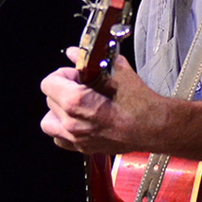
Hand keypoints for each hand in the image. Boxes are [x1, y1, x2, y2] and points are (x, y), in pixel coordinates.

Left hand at [40, 47, 165, 154]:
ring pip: (49, 121)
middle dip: (63, 89)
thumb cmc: (139, 103)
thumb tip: (73, 52)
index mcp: (76, 102)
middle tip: (81, 84)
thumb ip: (89, 60)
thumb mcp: (116, 70)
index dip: (62, 74)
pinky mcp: (83, 148)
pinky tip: (79, 119)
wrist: (153, 126)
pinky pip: (60, 139)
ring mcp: (76, 139)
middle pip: (49, 99)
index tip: (75, 73)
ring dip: (58, 110)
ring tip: (75, 103)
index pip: (48, 83)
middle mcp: (72, 124)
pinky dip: (64, 129)